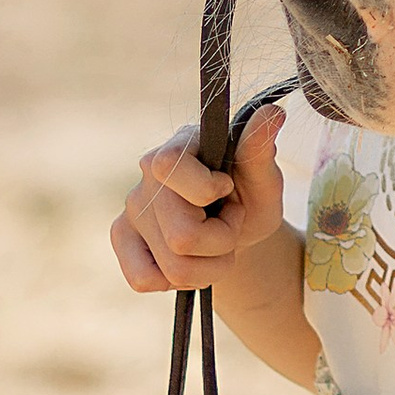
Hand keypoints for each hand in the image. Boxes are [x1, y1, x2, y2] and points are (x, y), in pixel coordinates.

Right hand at [112, 99, 284, 295]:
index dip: (207, 190)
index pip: (170, 167)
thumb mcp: (264, 180)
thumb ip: (261, 151)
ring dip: (208, 268)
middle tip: (229, 225)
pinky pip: (144, 280)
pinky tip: (188, 259)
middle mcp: (146, 173)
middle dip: (221, 242)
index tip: (228, 188)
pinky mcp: (121, 236)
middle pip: (181, 237)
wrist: (238, 229)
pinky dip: (177, 281)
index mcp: (179, 145)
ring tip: (215, 246)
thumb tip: (273, 113)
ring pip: (172, 267)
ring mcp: (130, 206)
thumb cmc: (250, 197)